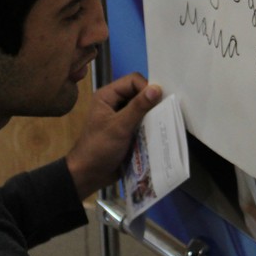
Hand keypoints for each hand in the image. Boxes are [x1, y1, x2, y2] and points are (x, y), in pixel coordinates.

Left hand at [65, 72, 162, 199]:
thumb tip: (157, 88)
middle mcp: (114, 102)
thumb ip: (138, 107)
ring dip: (153, 115)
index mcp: (107, 95)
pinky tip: (160, 131)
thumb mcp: (119, 127)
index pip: (133, 80)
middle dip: (152, 102)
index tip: (158, 102)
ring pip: (143, 108)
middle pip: (139, 93)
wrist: (89, 175)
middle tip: (166, 112)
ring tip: (165, 121)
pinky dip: (151, 125)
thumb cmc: (99, 148)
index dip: (147, 88)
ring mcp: (121, 117)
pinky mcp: (127, 130)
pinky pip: (143, 122)